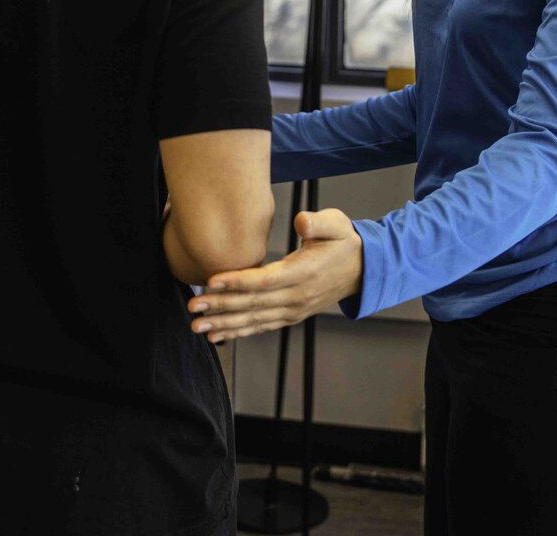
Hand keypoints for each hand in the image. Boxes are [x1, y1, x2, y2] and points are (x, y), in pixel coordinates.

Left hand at [187, 209, 362, 343]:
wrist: (363, 269)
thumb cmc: (344, 242)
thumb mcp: (337, 224)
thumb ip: (318, 222)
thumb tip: (301, 221)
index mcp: (304, 273)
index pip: (265, 280)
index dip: (237, 281)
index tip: (211, 280)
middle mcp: (297, 297)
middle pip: (253, 303)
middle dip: (221, 306)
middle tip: (193, 307)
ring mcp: (293, 309)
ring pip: (254, 319)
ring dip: (225, 324)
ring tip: (198, 327)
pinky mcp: (290, 315)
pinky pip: (261, 326)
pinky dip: (239, 332)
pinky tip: (218, 335)